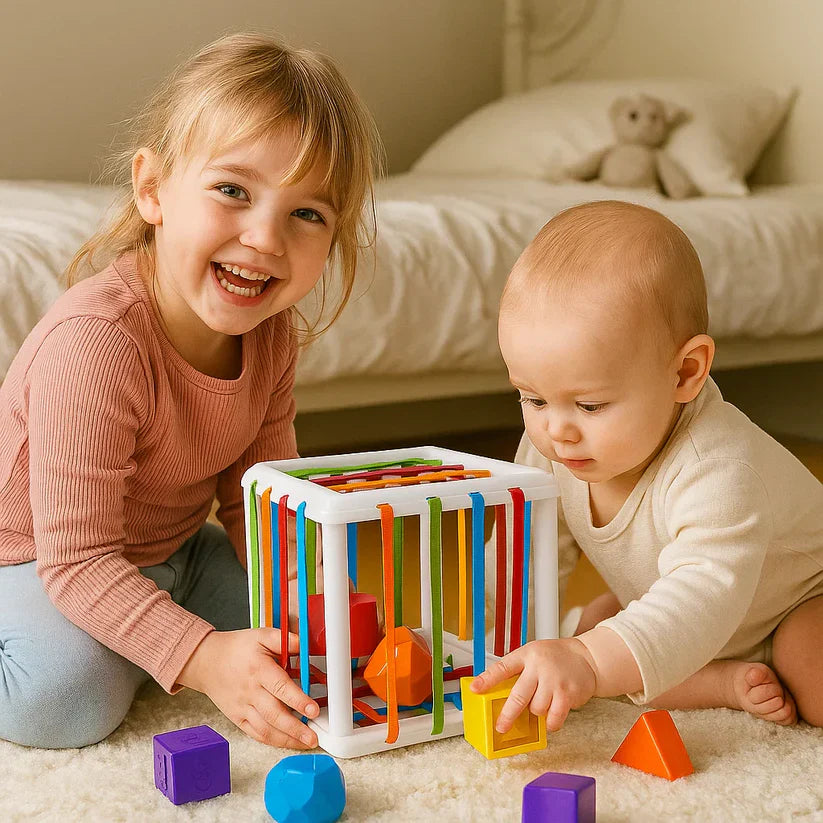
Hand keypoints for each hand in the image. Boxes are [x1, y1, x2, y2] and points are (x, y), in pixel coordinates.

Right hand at [177, 628, 319, 748]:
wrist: (207, 662)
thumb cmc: (237, 649)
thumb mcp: (261, 635)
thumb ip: (285, 639)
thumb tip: (306, 644)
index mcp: (259, 669)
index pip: (280, 687)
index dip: (298, 700)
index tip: (313, 710)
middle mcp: (250, 692)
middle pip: (274, 714)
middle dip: (296, 729)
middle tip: (313, 737)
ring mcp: (243, 708)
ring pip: (265, 730)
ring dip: (287, 740)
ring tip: (306, 743)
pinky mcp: (238, 718)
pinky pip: (256, 734)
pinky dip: (272, 741)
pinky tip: (287, 742)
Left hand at [469, 638, 597, 732]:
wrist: (587, 657)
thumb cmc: (556, 657)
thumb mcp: (533, 654)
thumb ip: (518, 671)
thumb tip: (498, 693)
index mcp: (526, 655)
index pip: (503, 667)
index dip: (487, 679)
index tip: (475, 688)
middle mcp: (539, 667)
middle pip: (518, 696)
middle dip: (507, 715)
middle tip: (501, 727)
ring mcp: (554, 681)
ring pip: (536, 709)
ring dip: (536, 712)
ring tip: (542, 701)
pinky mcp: (568, 695)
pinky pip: (553, 718)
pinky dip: (550, 722)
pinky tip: (552, 714)